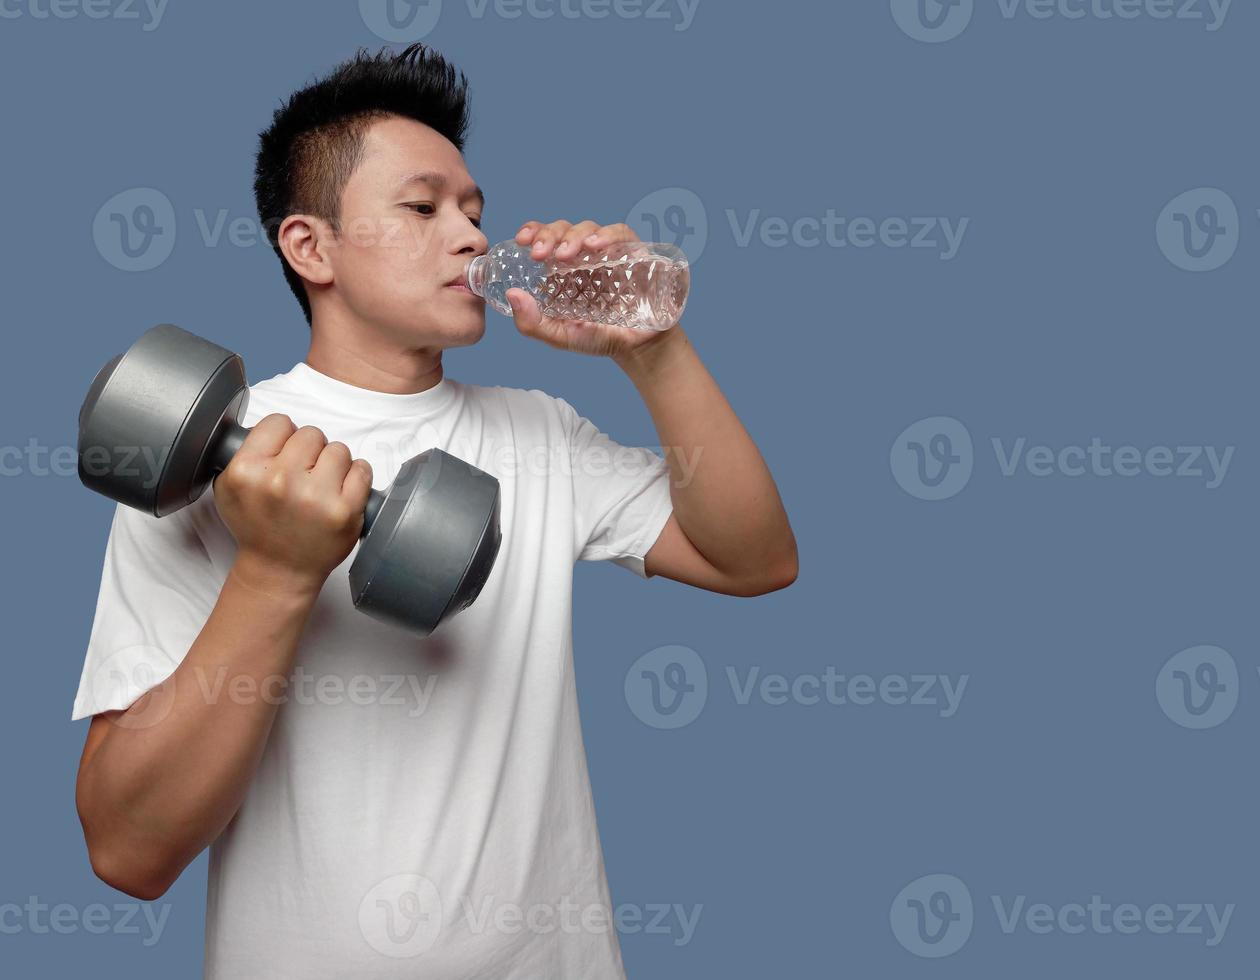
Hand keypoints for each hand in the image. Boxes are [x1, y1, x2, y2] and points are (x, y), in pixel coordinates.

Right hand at [212, 414, 373, 596]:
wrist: (278, 570)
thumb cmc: (258, 527)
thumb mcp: (229, 486)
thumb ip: (245, 451)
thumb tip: (275, 428)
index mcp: (247, 471)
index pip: (278, 422)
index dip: (283, 438)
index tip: (284, 456)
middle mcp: (280, 481)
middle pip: (311, 433)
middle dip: (310, 452)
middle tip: (303, 476)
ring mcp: (316, 496)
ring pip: (338, 449)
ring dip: (333, 465)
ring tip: (320, 487)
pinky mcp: (345, 510)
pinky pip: (362, 469)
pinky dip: (356, 477)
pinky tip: (340, 492)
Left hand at [506, 219, 678, 359]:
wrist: (637, 348)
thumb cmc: (598, 339)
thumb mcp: (560, 336)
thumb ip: (532, 324)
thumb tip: (512, 295)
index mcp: (562, 269)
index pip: (544, 238)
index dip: (533, 232)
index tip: (521, 241)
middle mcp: (583, 256)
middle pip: (563, 229)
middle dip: (549, 235)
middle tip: (540, 254)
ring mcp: (608, 252)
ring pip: (588, 228)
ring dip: (573, 236)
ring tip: (565, 255)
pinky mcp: (633, 253)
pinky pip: (620, 233)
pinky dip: (607, 235)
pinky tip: (595, 246)